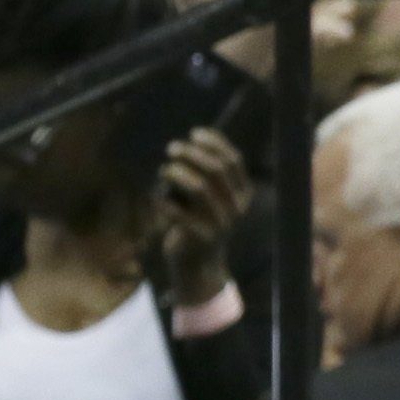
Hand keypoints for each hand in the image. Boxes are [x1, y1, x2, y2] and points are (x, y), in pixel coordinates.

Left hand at [147, 131, 252, 304]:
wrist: (199, 266)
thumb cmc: (201, 223)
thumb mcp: (213, 200)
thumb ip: (209, 177)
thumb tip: (190, 144)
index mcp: (244, 194)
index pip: (233, 160)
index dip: (214, 142)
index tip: (194, 133)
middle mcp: (236, 207)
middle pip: (216, 169)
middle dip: (193, 153)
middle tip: (172, 148)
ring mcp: (221, 223)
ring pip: (200, 187)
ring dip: (178, 173)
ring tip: (164, 169)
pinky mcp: (201, 237)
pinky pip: (179, 212)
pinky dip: (164, 201)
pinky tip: (156, 196)